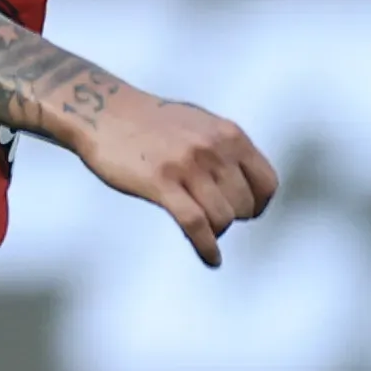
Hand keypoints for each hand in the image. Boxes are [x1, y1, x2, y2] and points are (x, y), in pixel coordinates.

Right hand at [81, 93, 277, 266]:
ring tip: (204, 232)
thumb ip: (226, 148)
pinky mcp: (161, 183)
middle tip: (213, 218)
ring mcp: (188, 165)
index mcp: (229, 134)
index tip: (245, 213)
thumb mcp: (201, 124)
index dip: (258, 205)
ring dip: (216, 232)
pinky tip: (212, 260)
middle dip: (232, 218)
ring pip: (222, 218)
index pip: (267, 183)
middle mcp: (214, 148)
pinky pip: (196, 225)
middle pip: (244, 205)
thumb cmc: (152, 123)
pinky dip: (207, 248)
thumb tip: (248, 180)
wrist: (104, 110)